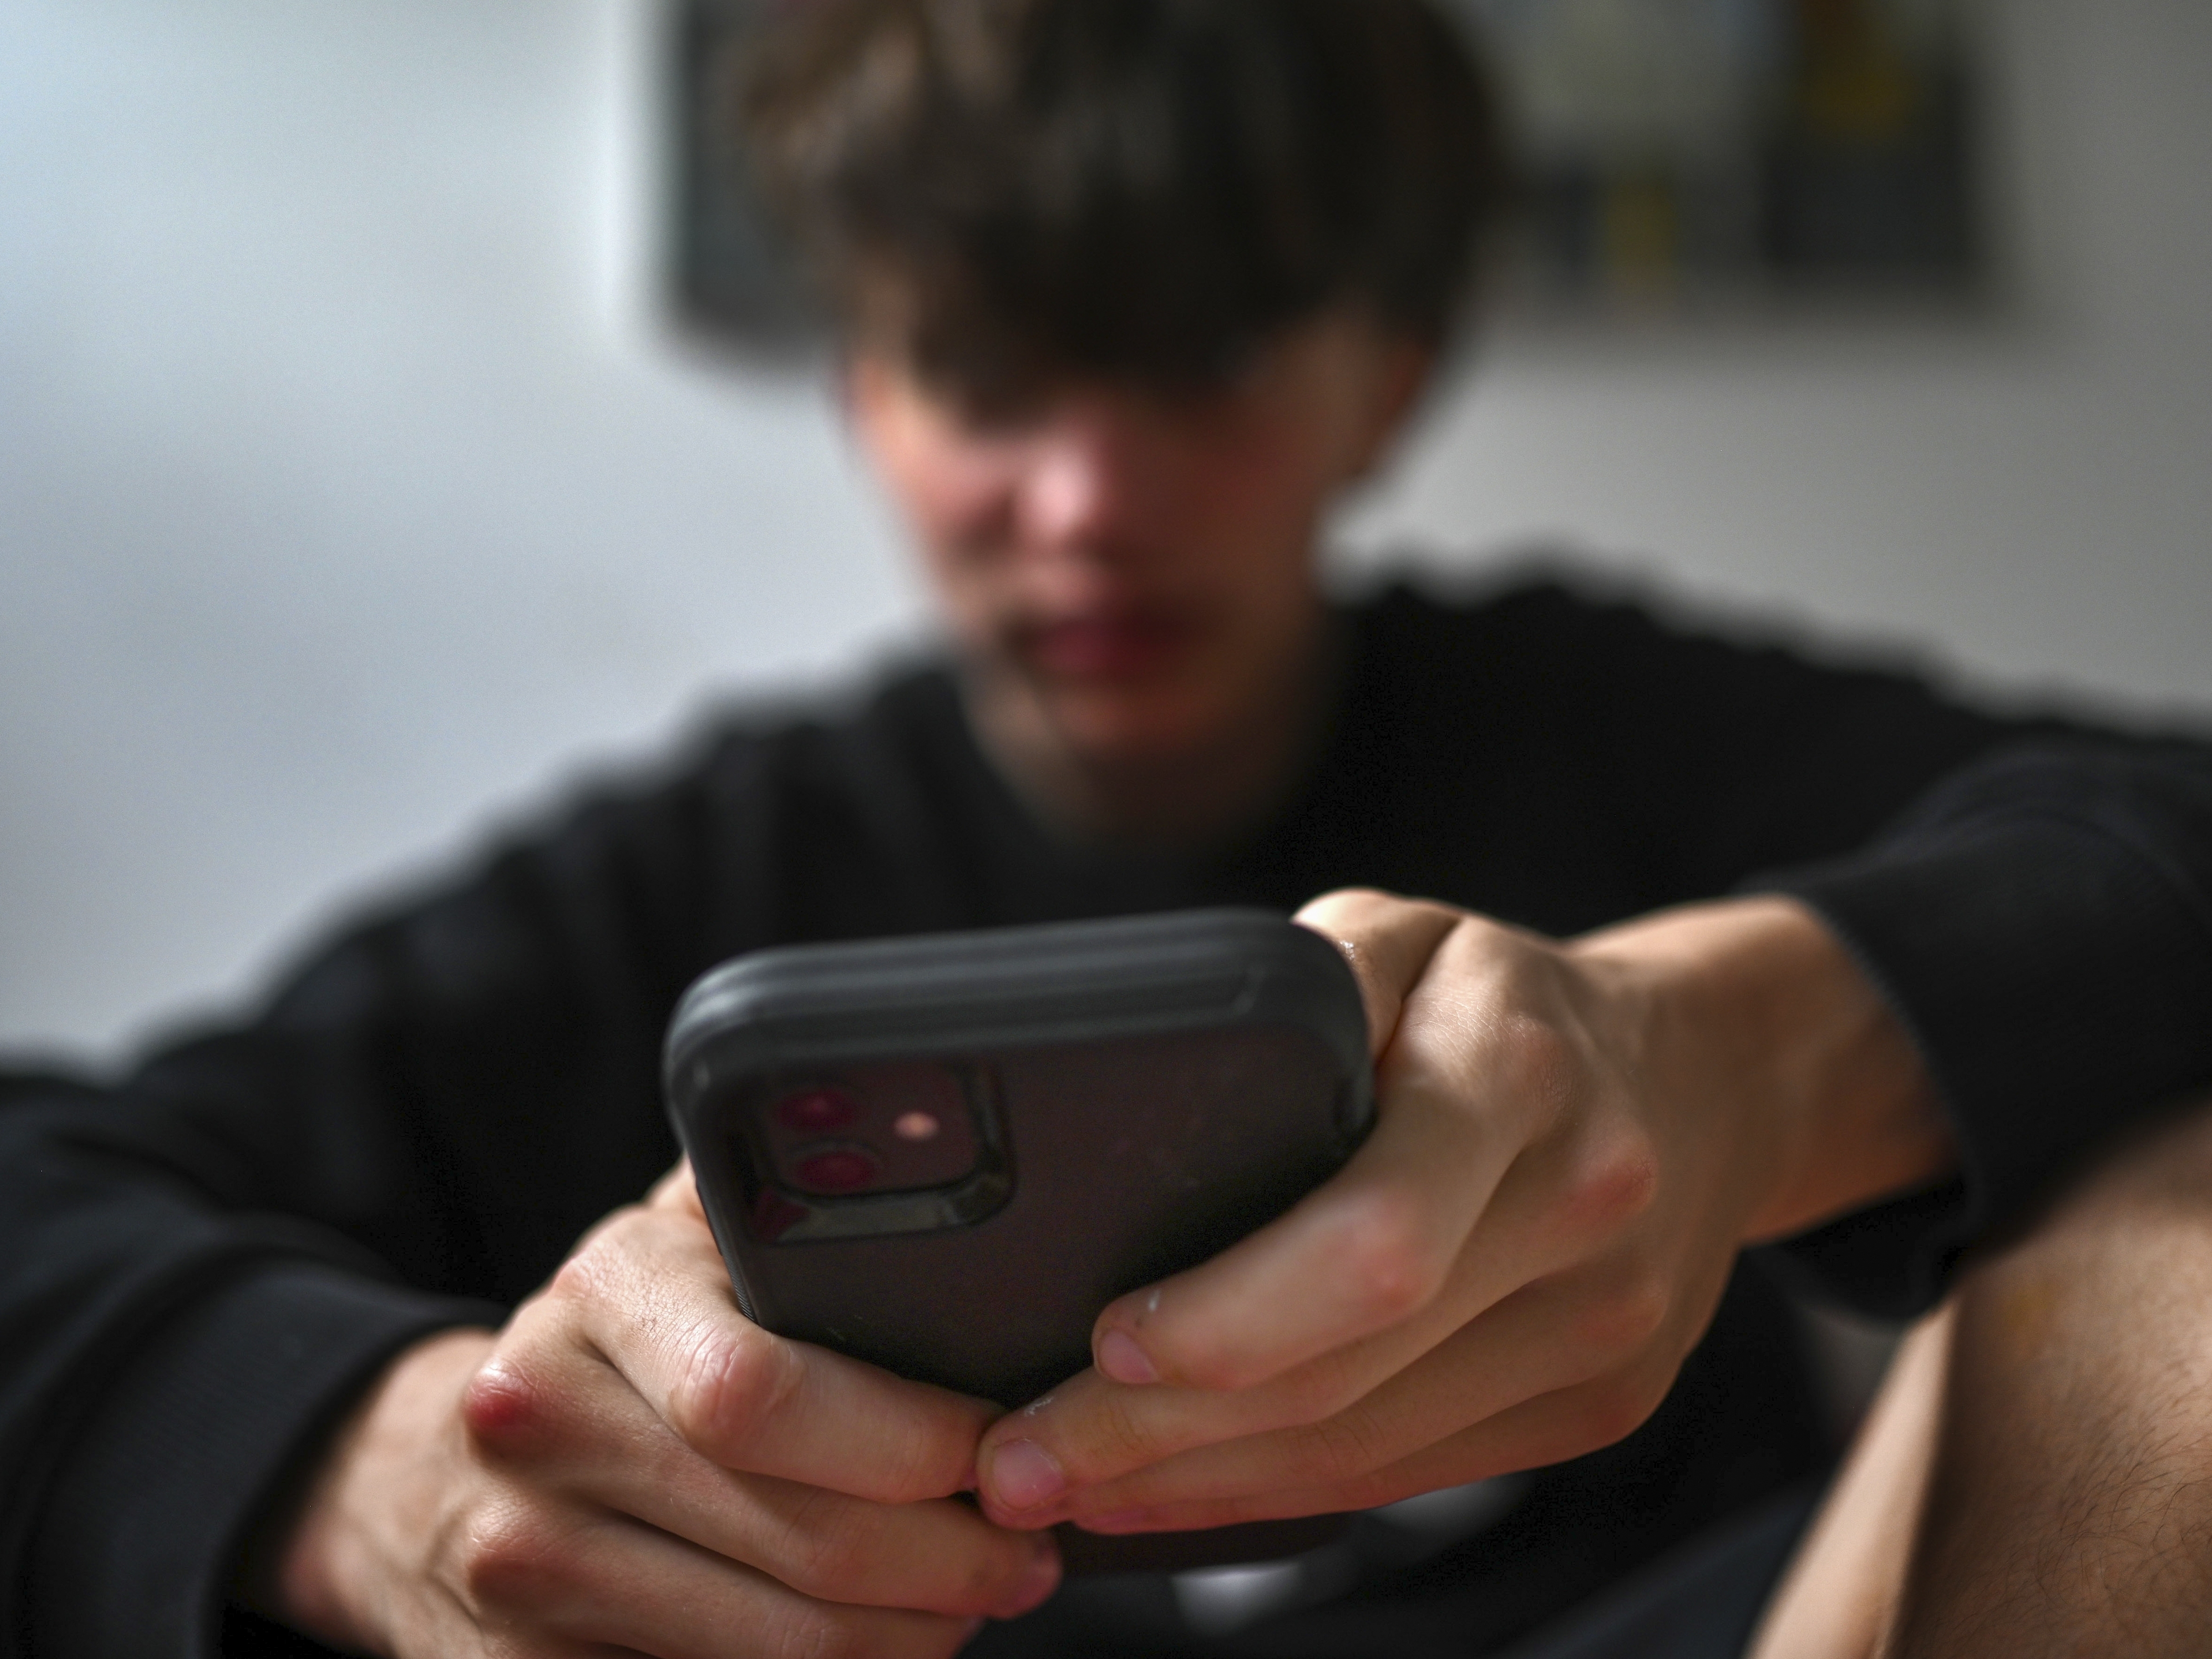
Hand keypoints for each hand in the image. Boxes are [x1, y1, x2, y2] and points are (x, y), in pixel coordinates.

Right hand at [257, 1165, 1059, 1657]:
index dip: (910, 1438)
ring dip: (911, 1636)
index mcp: (601, 1297)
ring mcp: (520, 1568)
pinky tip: (881, 1647)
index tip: (1000, 1447)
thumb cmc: (605, 1347)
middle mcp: (540, 1429)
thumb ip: (781, 1204)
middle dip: (952, 1559)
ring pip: (780, 1646)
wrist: (417, 1476)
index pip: (765, 1391)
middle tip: (1027, 1550)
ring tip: (976, 1599)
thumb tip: (938, 1171)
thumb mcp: (675, 1243)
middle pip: (801, 1537)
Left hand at [972, 889, 1950, 1535]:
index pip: (1373, 1240)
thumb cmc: (1510, 997)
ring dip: (1204, 1484)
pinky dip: (1284, 1494)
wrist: (1705, 1079)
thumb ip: (1297, 992)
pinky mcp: (1601, 1402)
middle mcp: (1580, 1211)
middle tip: (1015, 1462)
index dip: (1229, 1315)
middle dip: (1164, 1432)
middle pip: (1353, 1371)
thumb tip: (1160, 1105)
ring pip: (1373, 1449)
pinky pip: (1415, 1475)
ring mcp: (1605, 1328)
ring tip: (1066, 1489)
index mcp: (1520, 1077)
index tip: (1101, 1342)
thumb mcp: (1405, 933)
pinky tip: (1183, 1491)